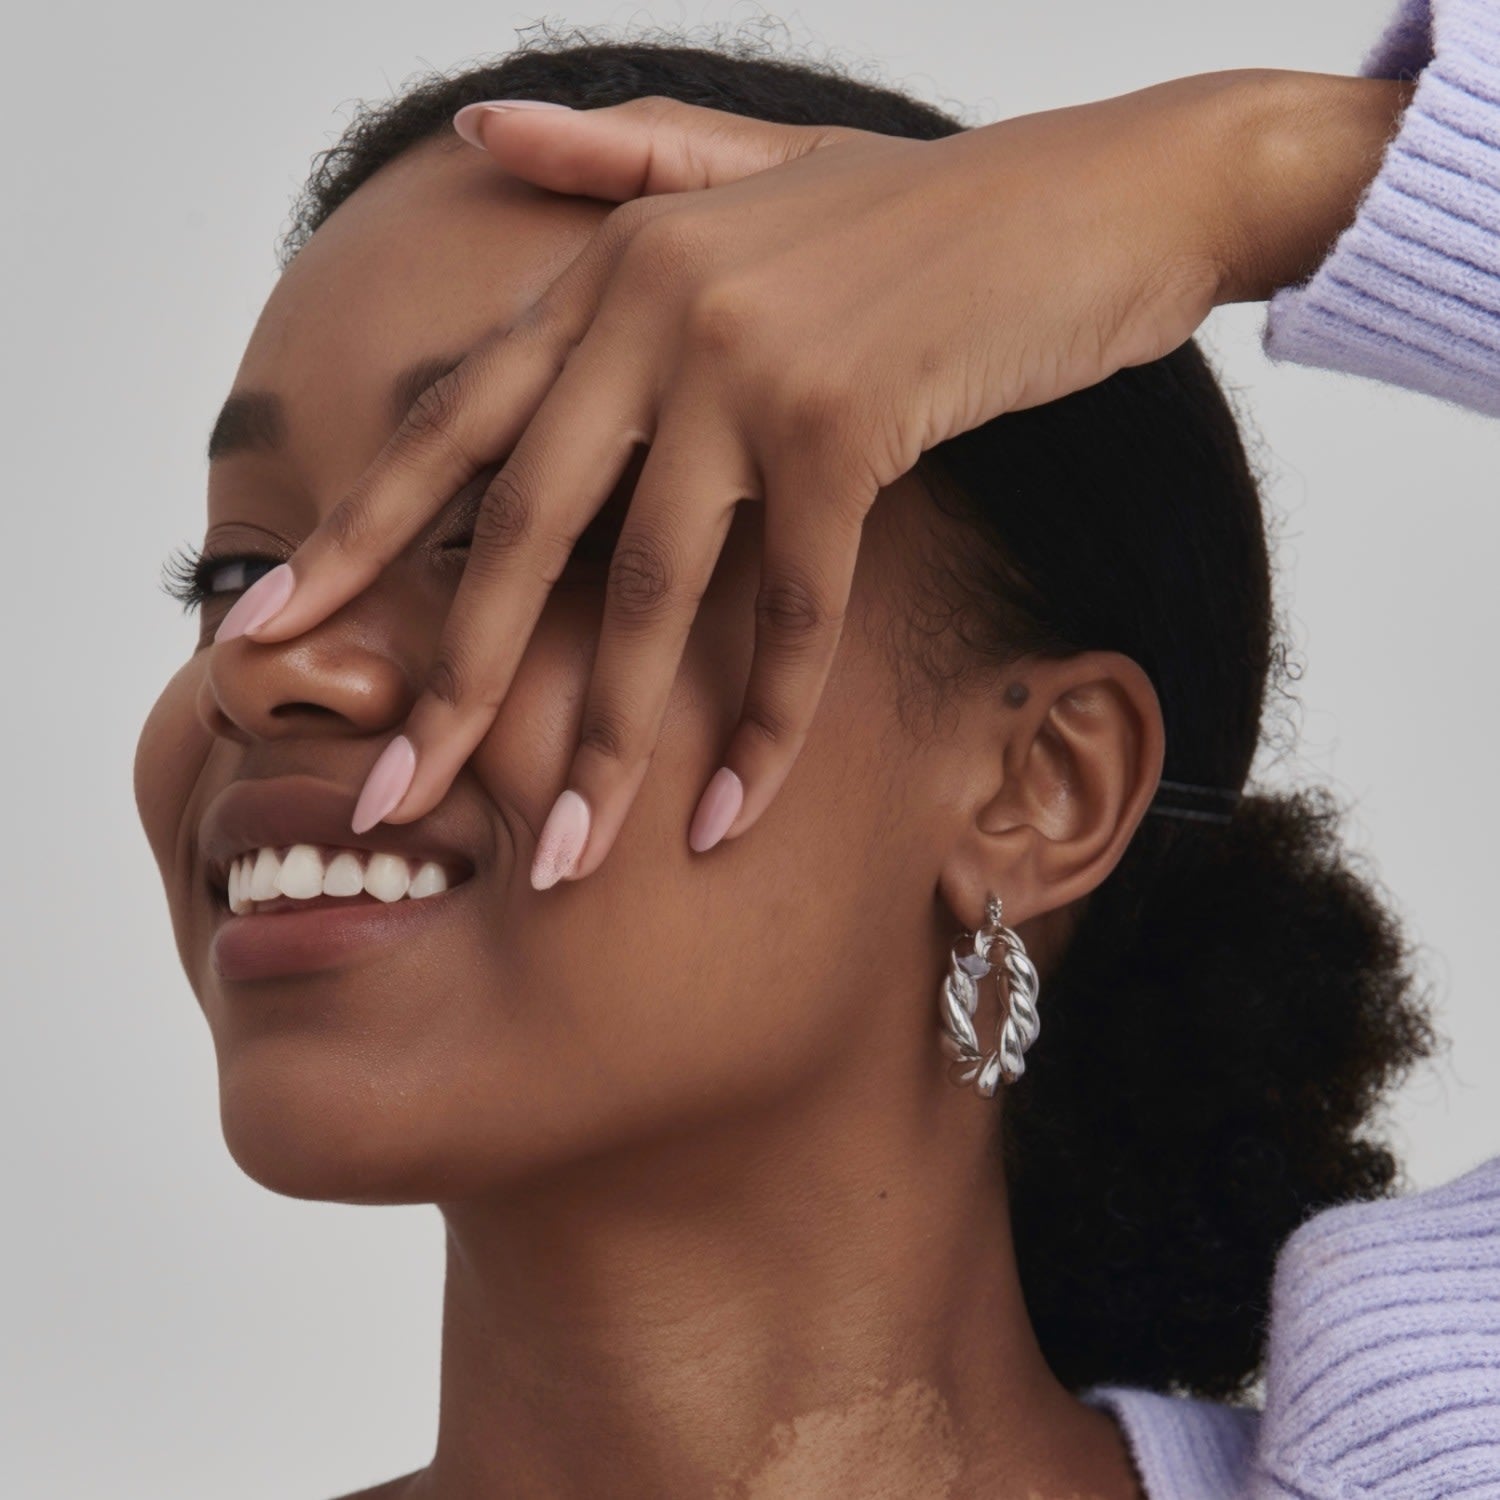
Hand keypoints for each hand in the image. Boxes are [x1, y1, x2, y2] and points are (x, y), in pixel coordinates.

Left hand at [214, 70, 1409, 888]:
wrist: (1099, 196)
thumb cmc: (924, 210)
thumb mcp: (755, 165)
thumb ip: (612, 154)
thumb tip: (475, 131)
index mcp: (615, 266)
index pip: (455, 426)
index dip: (356, 537)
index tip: (266, 639)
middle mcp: (656, 310)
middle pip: (521, 530)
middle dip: (453, 683)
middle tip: (385, 803)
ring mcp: (746, 366)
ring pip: (649, 594)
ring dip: (608, 743)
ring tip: (561, 861)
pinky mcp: (844, 424)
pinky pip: (789, 610)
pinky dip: (764, 721)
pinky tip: (730, 814)